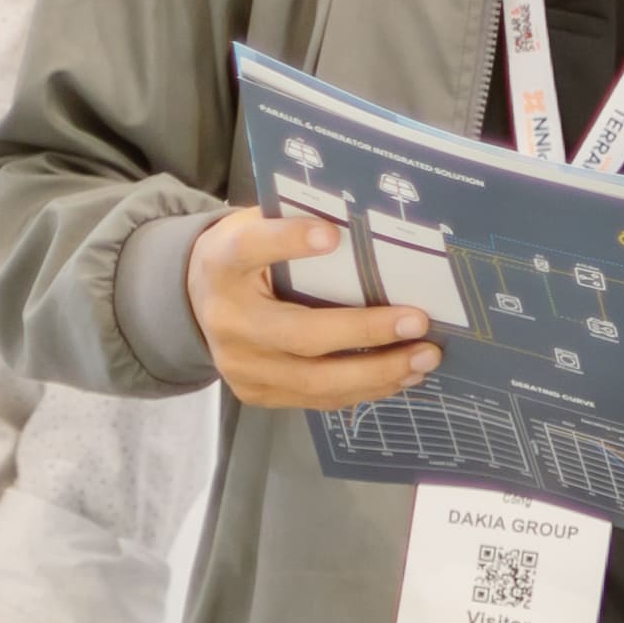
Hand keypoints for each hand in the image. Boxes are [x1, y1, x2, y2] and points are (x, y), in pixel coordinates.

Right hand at [186, 208, 443, 412]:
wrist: (199, 300)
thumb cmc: (249, 257)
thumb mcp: (260, 226)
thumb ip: (299, 225)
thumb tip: (371, 228)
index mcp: (224, 264)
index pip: (251, 248)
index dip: (289, 241)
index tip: (332, 235)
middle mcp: (228, 319)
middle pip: (299, 334)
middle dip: (366, 332)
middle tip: (419, 322)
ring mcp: (240, 364)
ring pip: (314, 379)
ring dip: (378, 372)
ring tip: (424, 358)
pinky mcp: (256, 392)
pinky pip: (316, 397)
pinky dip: (363, 389)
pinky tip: (401, 375)